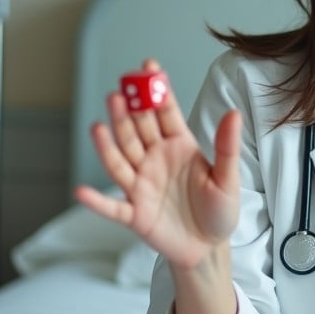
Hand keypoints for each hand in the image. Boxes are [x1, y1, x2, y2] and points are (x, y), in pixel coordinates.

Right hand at [74, 59, 243, 270]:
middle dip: (129, 112)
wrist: (209, 248)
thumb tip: (234, 113)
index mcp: (179, 146)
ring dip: (109, 144)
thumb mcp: (228, 178)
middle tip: (120, 90)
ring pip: (121, 161)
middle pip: (138, 131)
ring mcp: (142, 186)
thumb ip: (227, 147)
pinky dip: (97, 201)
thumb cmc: (219, 210)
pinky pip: (113, 207)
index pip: (165, 113)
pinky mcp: (135, 214)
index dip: (157, 90)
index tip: (148, 65)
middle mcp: (155, 160)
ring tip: (99, 124)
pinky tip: (81, 191)